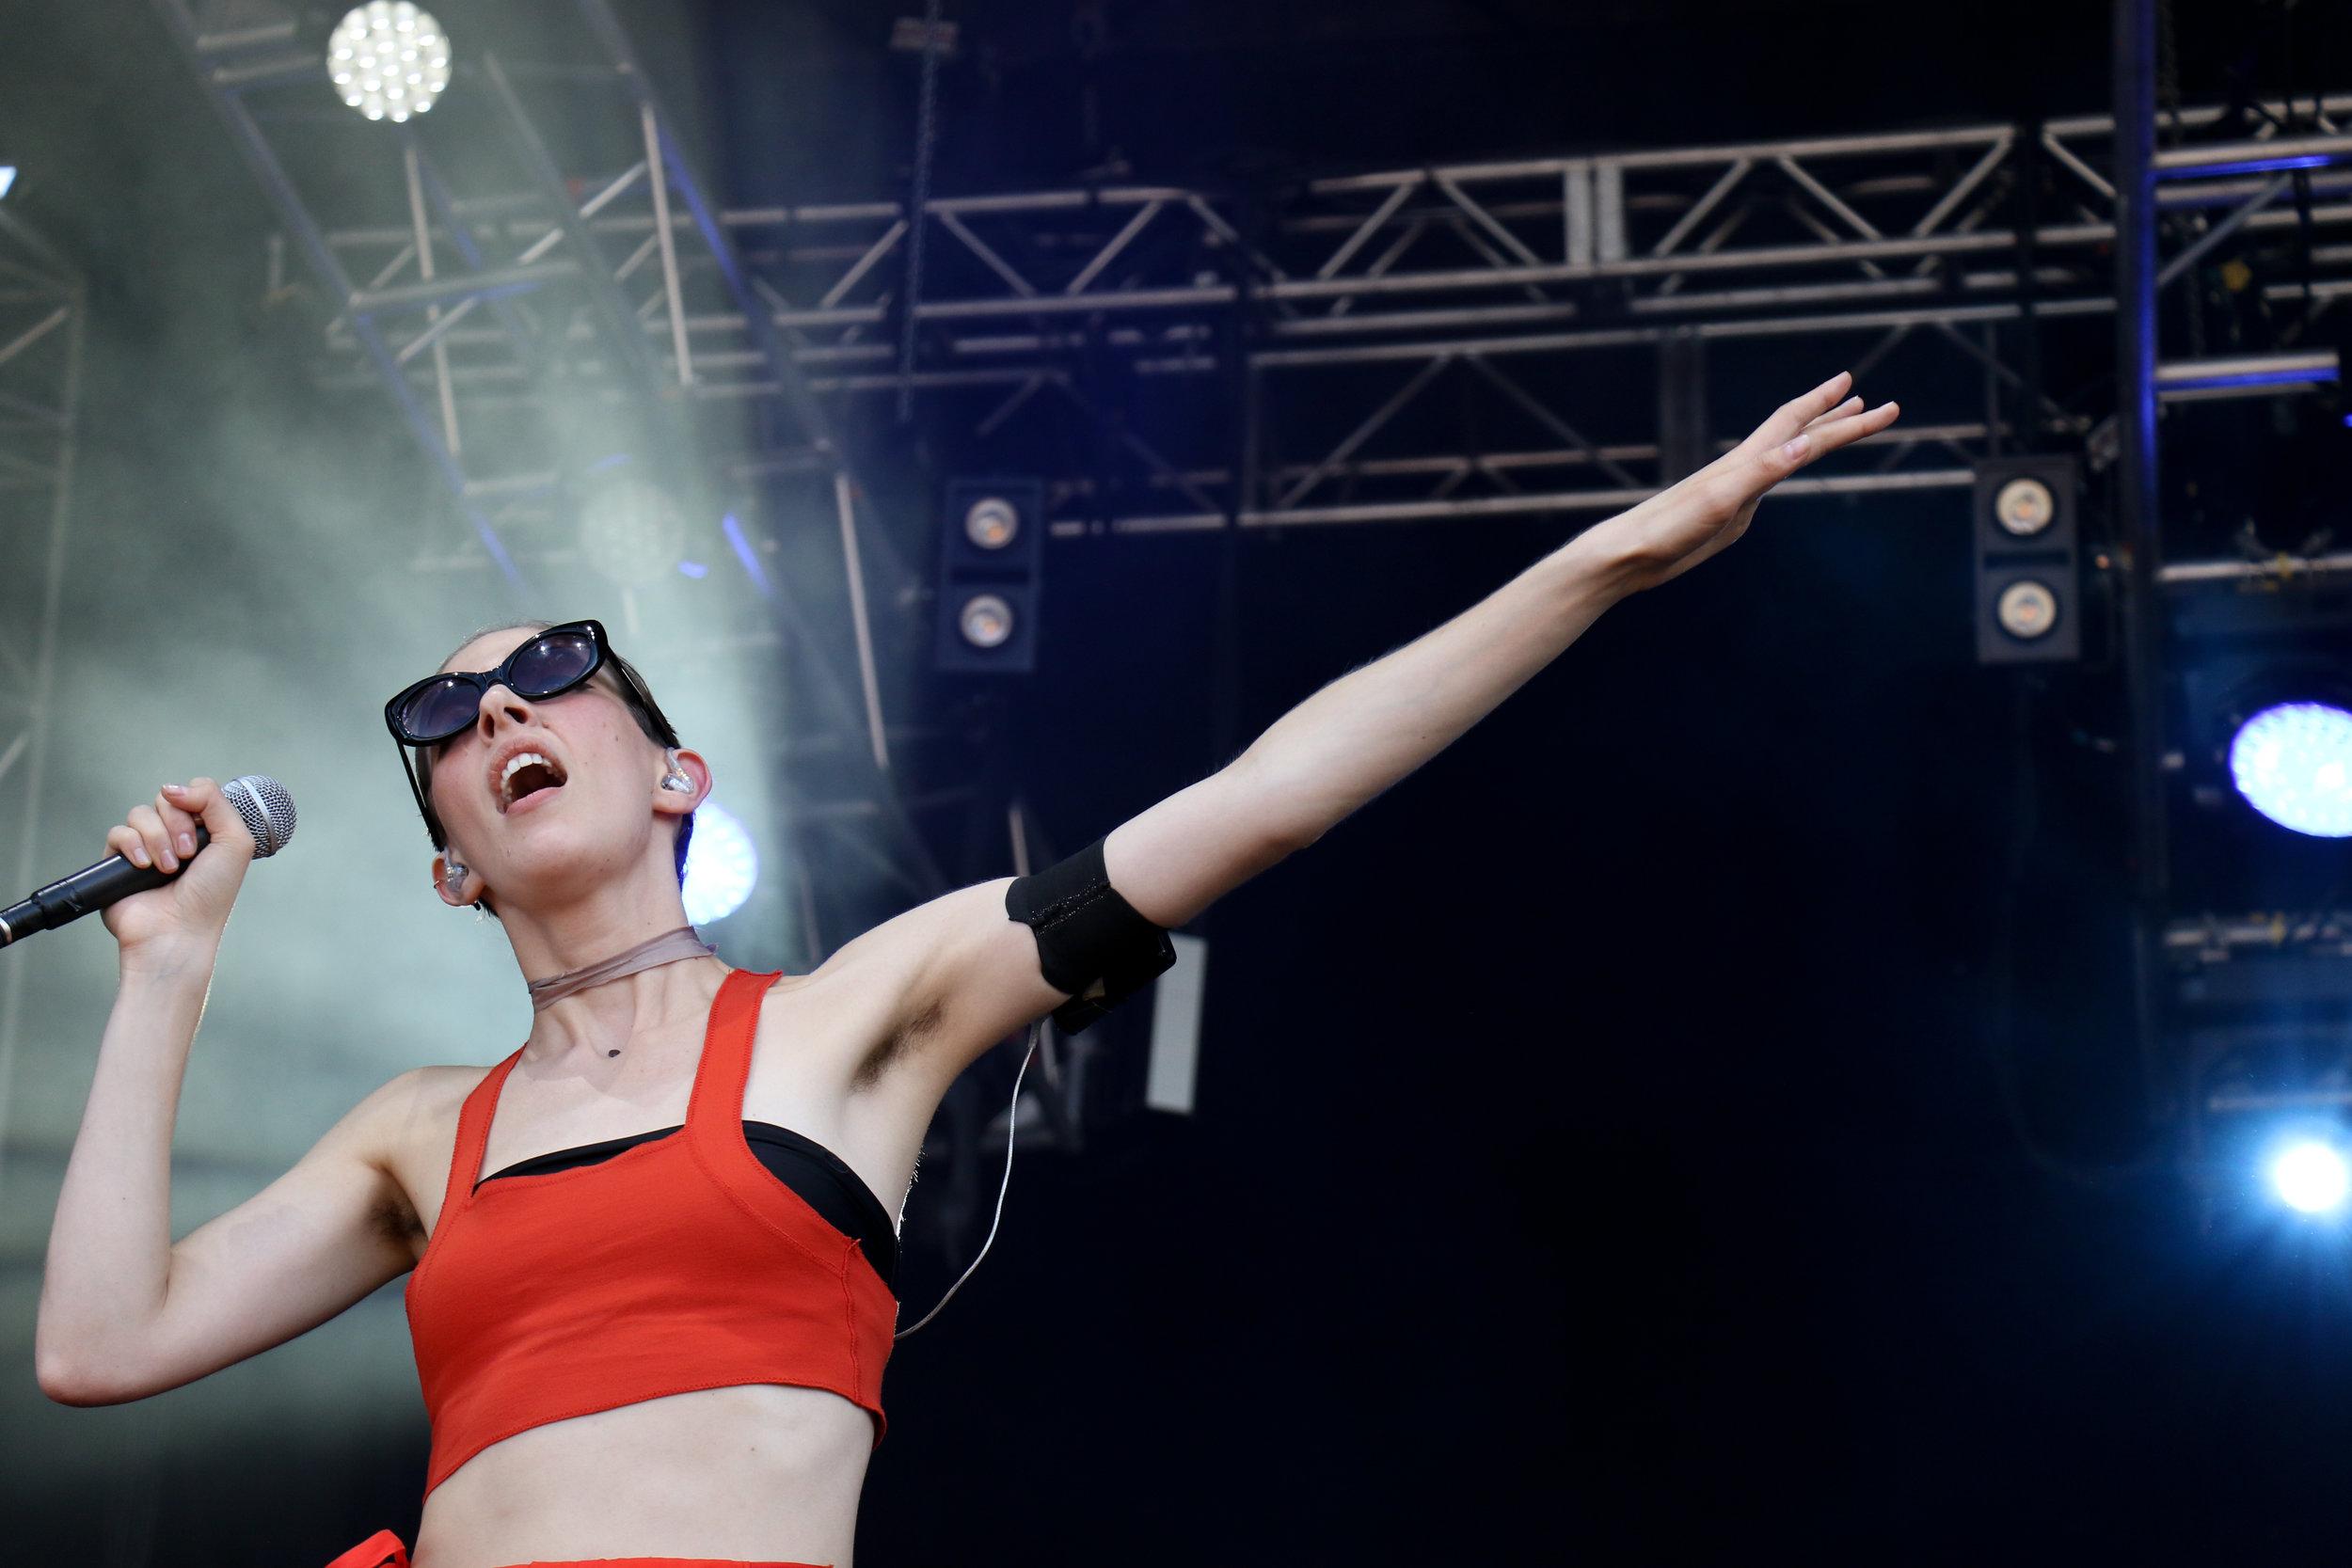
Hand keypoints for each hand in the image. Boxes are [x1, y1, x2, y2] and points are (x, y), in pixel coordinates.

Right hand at [99, 777, 256, 969]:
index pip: (194, 791)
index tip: (202, 828)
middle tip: (188, 854)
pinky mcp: (118, 860)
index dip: (196, 801)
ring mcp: (146, 846)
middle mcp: (175, 836)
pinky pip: (117, 832)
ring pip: (140, 813)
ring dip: (157, 838)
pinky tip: (144, 867)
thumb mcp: (235, 842)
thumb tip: (173, 788)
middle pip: (166, 799)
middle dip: (178, 824)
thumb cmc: (211, 894)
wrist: (178, 931)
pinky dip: (132, 846)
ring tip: (168, 868)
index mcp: (204, 830)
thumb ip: (216, 802)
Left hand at [1587, 370, 1900, 592]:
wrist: (1629, 556)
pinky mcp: (1731, 513)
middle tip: (1881, 406)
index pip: (1795, 424)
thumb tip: (1802, 446)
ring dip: (1820, 435)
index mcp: (1745, 462)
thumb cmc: (1667, 529)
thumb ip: (1760, 473)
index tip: (1854, 384)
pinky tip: (1791, 465)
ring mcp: (1738, 490)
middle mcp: (1744, 469)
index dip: (1825, 405)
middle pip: (1801, 435)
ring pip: (1789, 454)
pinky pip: (1772, 481)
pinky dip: (1792, 465)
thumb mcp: (1720, 502)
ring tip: (1846, 420)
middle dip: (1841, 420)